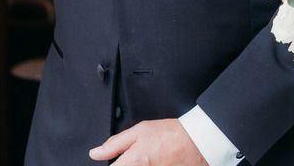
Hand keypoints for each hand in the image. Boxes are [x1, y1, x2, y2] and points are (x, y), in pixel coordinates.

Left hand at [89, 119, 206, 164]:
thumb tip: (95, 153)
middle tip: (136, 158)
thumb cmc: (171, 135)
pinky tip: (154, 162)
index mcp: (132, 163)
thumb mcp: (140, 130)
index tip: (118, 160)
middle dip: (125, 165)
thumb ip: (115, 143)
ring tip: (147, 160)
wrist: (198, 143)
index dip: (111, 165)